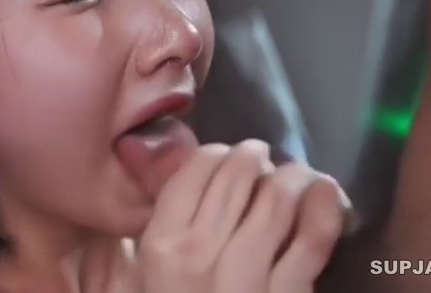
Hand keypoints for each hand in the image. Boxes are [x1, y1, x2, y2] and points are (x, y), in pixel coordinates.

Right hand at [136, 139, 346, 292]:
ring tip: (290, 172)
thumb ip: (105, 260)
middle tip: (258, 156)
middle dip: (252, 158)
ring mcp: (251, 277)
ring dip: (288, 176)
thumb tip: (115, 224)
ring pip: (277, 201)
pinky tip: (324, 191)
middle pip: (237, 179)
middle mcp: (204, 254)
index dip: (213, 153)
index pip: (194, 173)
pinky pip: (312, 243)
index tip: (222, 155)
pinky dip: (324, 210)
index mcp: (160, 248)